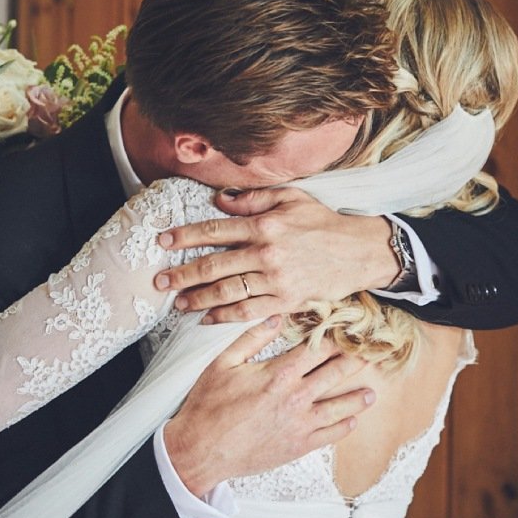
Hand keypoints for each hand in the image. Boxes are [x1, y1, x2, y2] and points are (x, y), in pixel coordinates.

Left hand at [155, 186, 397, 322]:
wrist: (359, 251)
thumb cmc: (323, 222)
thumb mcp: (291, 198)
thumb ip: (253, 199)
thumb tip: (219, 200)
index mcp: (264, 225)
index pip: (215, 230)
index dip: (185, 236)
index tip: (163, 242)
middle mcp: (266, 253)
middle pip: (214, 265)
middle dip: (182, 274)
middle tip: (159, 282)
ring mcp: (275, 280)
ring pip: (227, 292)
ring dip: (198, 298)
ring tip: (178, 303)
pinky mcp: (286, 301)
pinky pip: (249, 312)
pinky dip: (225, 317)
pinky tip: (208, 319)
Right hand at [164, 316, 375, 494]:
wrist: (201, 449)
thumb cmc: (208, 406)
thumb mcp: (223, 363)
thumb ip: (252, 338)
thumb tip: (275, 318)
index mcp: (279, 373)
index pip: (317, 349)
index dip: (334, 338)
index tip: (347, 331)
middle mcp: (296, 397)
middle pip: (335, 374)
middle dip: (354, 362)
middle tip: (371, 354)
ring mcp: (300, 423)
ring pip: (340, 407)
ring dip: (357, 397)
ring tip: (371, 392)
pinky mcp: (298, 446)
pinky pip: (330, 435)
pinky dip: (344, 426)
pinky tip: (352, 421)